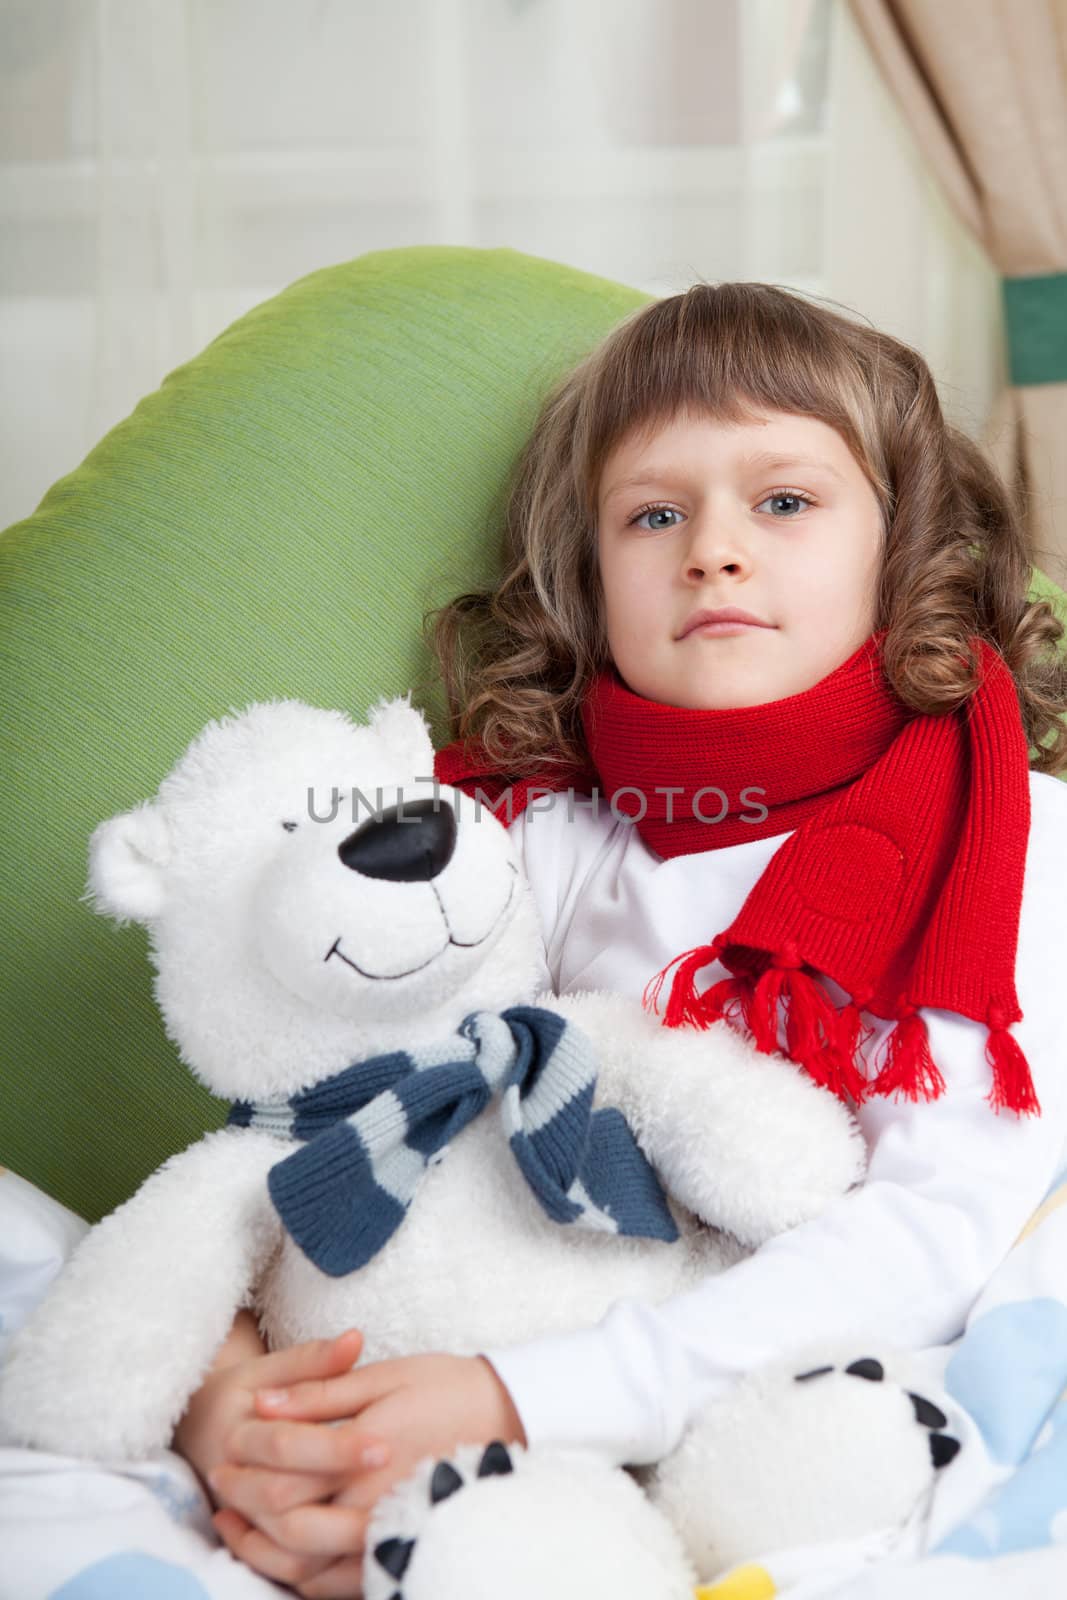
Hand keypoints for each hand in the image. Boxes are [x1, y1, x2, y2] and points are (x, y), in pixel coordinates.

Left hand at [210, 1348, 526, 1598]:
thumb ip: (320, 1392)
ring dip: (262, 1549)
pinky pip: (338, 1584)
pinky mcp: (399, 1551)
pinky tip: (280, 1554)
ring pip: (307, 1566)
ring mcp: (389, 1533)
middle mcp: (376, 1501)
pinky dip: (300, 1576)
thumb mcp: (383, 1377)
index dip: (246, 1469)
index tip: (223, 1455)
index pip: (285, 1476)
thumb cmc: (445, 1386)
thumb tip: (262, 1404)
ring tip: (235, 1525)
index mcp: (368, 1452)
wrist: (509, 1415)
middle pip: (288, 1526)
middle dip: (245, 1509)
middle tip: (221, 1485)